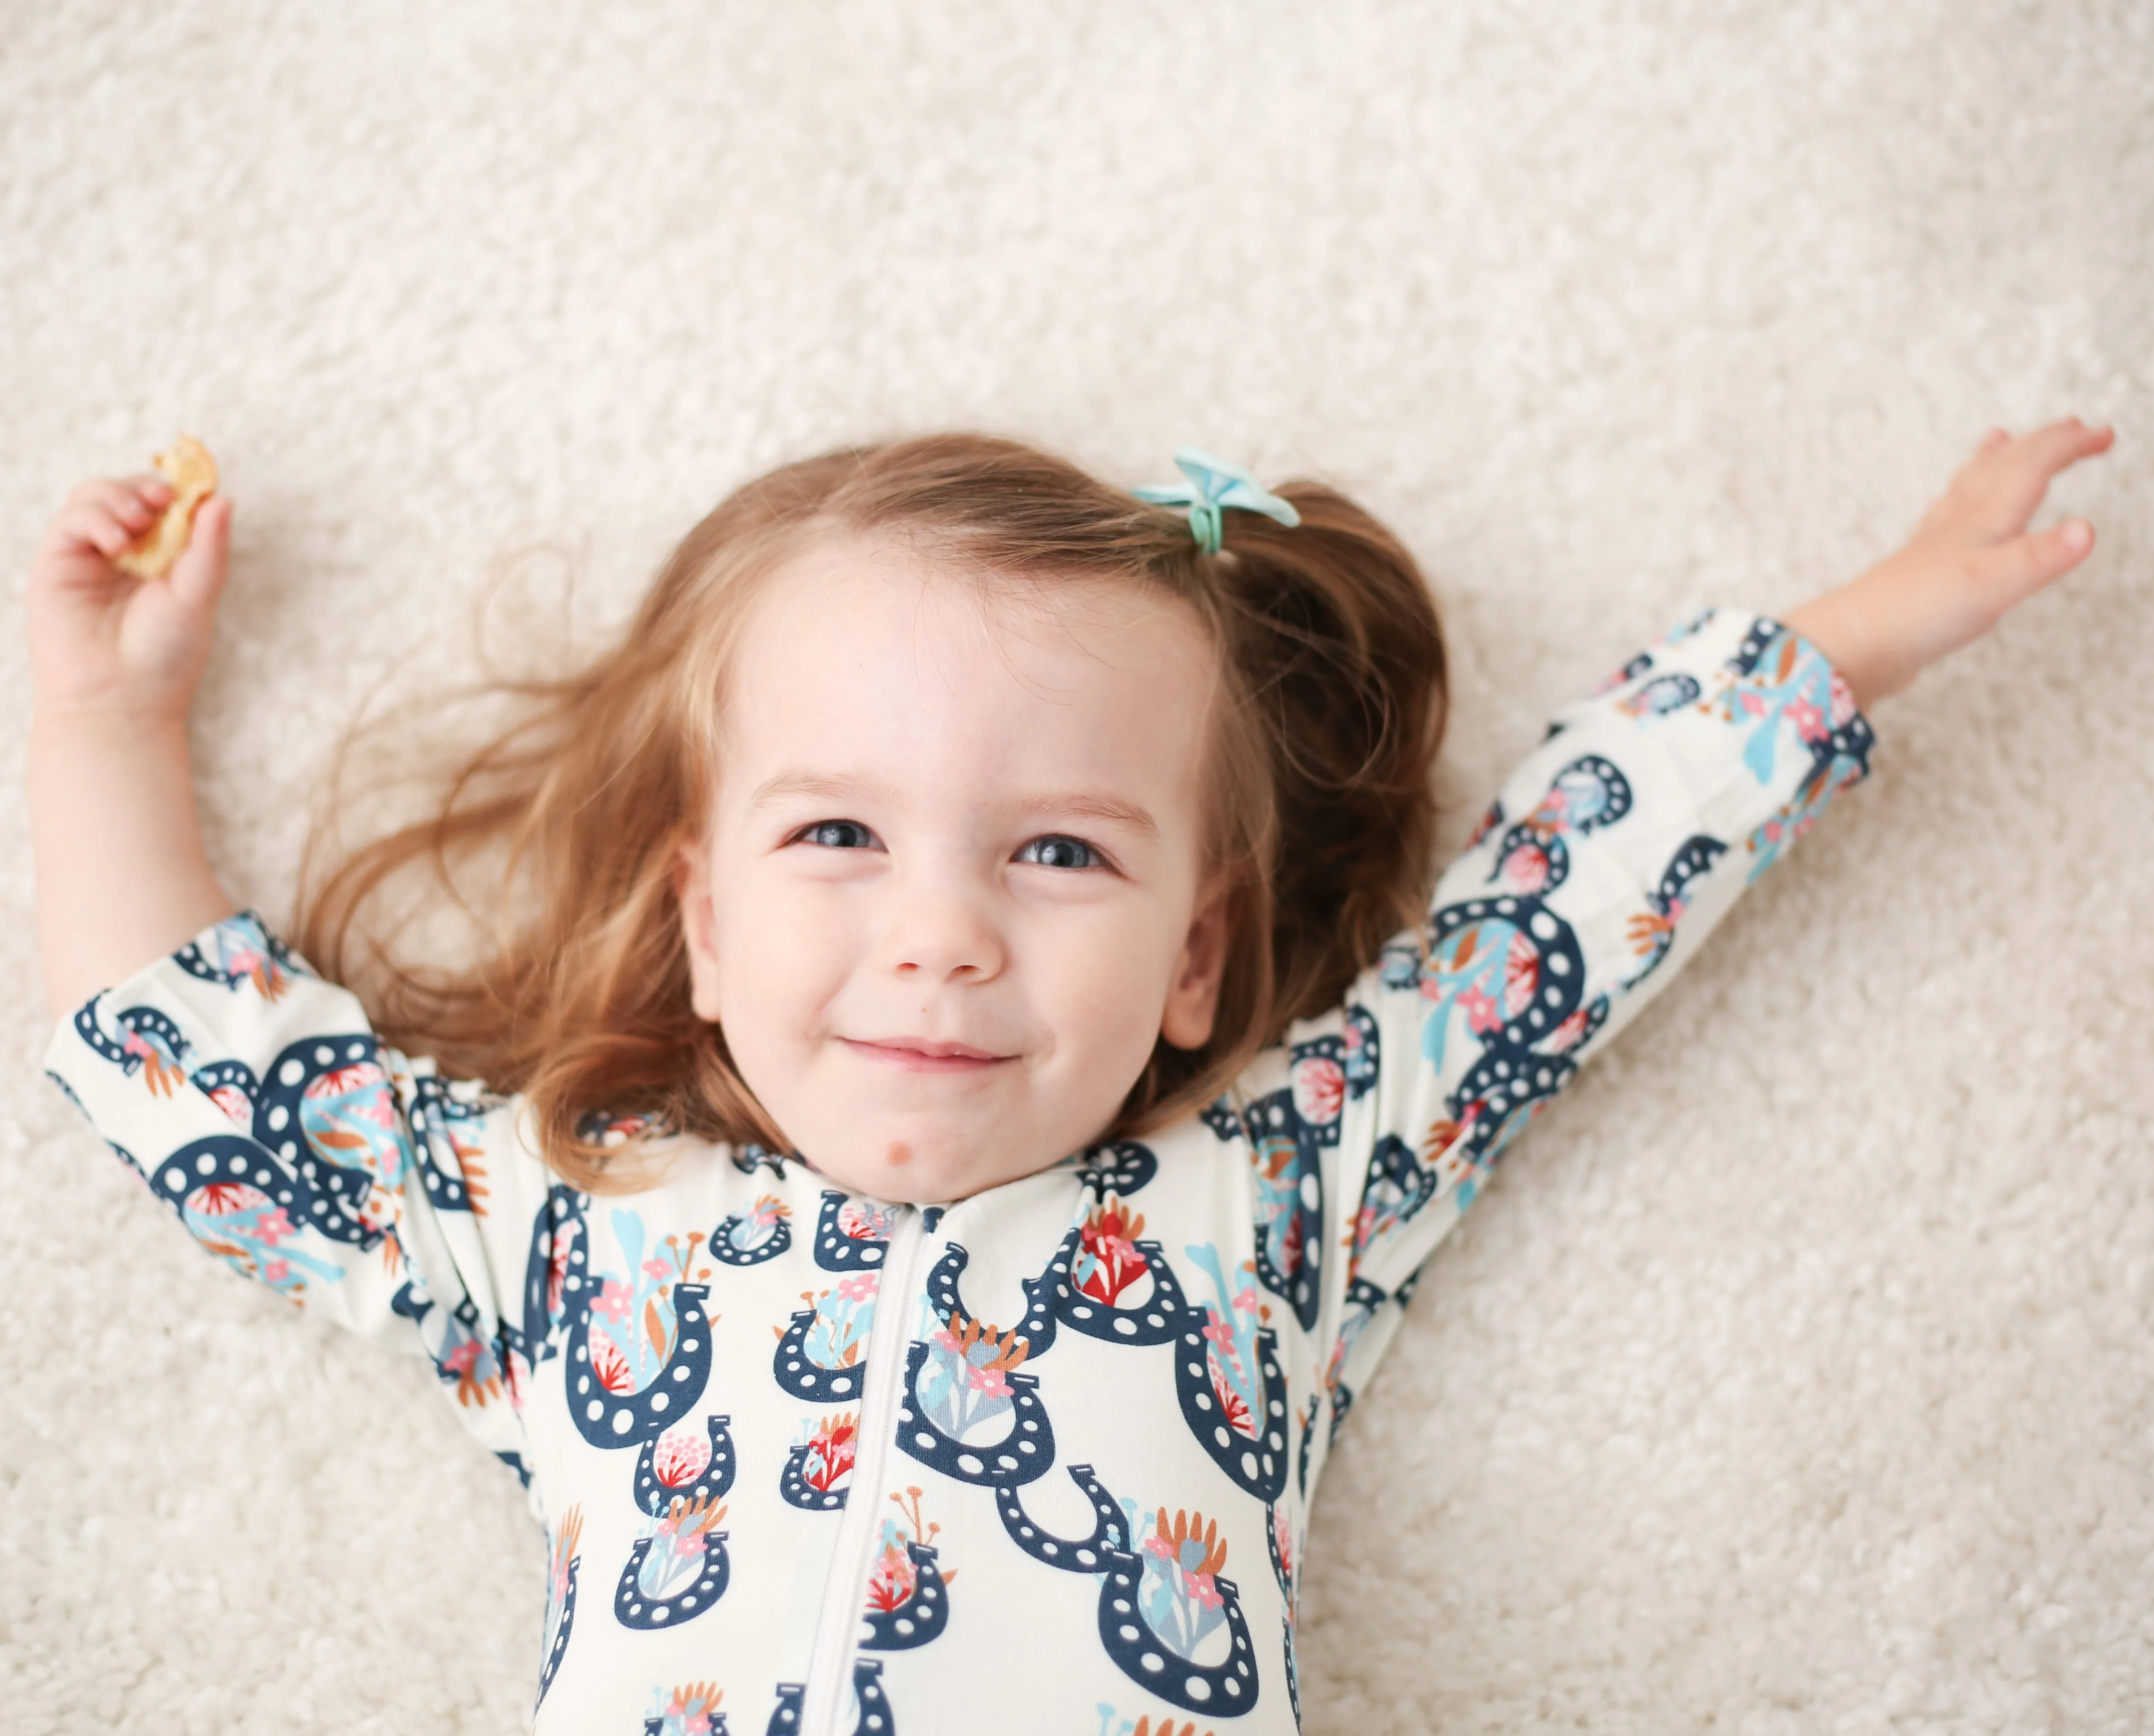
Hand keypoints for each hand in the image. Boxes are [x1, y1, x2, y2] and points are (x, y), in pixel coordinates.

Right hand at [27, 473, 233, 721]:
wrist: (122, 697)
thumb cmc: (166, 656)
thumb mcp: (199, 594)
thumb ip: (209, 546)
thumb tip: (222, 497)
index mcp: (164, 560)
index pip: (166, 506)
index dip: (175, 488)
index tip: (190, 487)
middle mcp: (126, 554)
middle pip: (128, 492)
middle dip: (145, 487)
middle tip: (162, 501)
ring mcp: (89, 557)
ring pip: (95, 496)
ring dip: (119, 497)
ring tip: (138, 523)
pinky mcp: (57, 564)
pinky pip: (71, 520)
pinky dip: (96, 519)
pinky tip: (116, 543)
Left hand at [1784, 417, 2115, 706]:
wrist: (1858, 643)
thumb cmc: (1919, 613)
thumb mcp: (1995, 585)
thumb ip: (2041, 557)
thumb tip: (2086, 530)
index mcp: (1984, 519)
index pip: (2031, 467)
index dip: (2068, 446)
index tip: (2102, 433)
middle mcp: (1959, 522)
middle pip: (2003, 467)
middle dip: (2041, 443)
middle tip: (2072, 427)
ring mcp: (1937, 543)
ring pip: (1969, 487)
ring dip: (1994, 461)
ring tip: (2000, 439)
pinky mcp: (1922, 568)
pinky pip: (1945, 519)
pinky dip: (1959, 502)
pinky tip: (1950, 512)